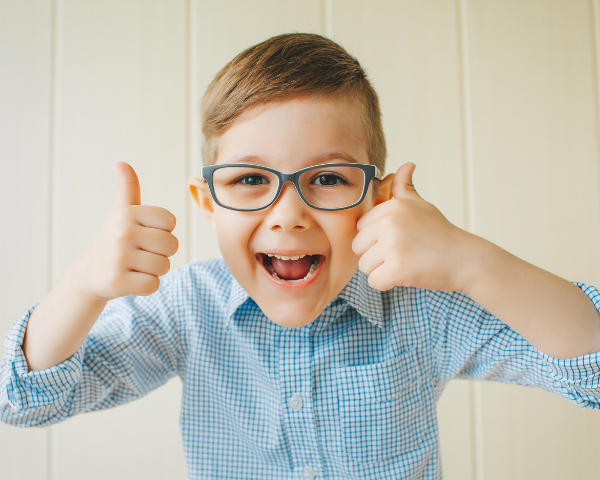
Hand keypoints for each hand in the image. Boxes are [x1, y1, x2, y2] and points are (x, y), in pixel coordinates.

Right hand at [71, 162, 178, 299]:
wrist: (90, 274)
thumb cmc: (114, 240)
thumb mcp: (121, 213)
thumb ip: (128, 188)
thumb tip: (121, 163)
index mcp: (127, 213)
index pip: (170, 222)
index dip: (162, 232)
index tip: (144, 235)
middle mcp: (122, 232)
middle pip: (171, 245)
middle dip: (162, 253)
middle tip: (140, 254)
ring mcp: (118, 257)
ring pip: (164, 266)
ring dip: (154, 270)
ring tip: (135, 266)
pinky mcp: (117, 281)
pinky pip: (153, 285)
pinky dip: (146, 286)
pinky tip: (131, 280)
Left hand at [352, 162, 477, 291]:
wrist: (466, 258)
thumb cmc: (441, 234)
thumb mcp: (422, 206)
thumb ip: (404, 188)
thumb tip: (406, 165)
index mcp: (392, 207)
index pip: (361, 228)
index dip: (375, 239)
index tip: (397, 240)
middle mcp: (389, 223)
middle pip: (358, 247)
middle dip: (375, 256)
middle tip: (402, 254)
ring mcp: (393, 246)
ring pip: (364, 266)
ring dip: (381, 271)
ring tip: (406, 264)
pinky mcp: (397, 269)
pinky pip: (374, 282)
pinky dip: (387, 284)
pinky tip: (406, 275)